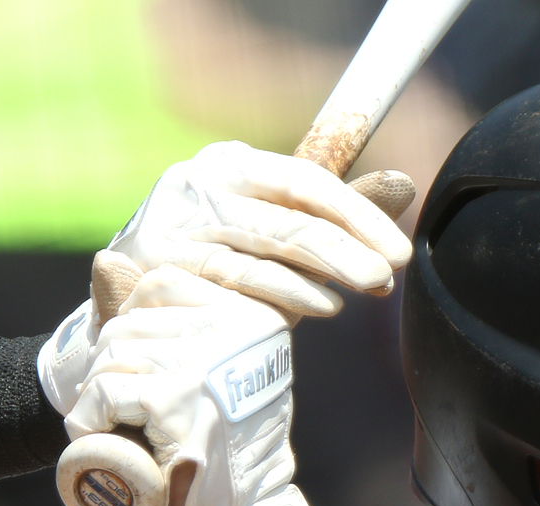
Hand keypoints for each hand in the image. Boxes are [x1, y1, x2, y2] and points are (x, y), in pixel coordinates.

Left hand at [52, 266, 324, 505]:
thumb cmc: (219, 449)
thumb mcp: (206, 372)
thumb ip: (163, 318)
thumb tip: (103, 259)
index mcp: (252, 317)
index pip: (163, 283)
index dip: (133, 323)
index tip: (143, 373)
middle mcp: (238, 331)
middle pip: (131, 321)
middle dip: (112, 366)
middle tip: (121, 411)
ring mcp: (208, 365)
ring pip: (114, 352)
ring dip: (99, 394)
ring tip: (113, 427)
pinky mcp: (178, 402)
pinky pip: (108, 390)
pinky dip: (91, 418)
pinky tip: (99, 439)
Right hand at [107, 140, 412, 320]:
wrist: (136, 304)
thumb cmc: (221, 262)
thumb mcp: (279, 233)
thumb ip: (335, 215)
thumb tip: (403, 186)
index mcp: (232, 164)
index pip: (306, 179)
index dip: (358, 212)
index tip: (399, 251)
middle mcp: (199, 184)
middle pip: (287, 216)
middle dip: (344, 249)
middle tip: (388, 275)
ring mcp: (175, 225)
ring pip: (260, 250)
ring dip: (317, 276)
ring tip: (363, 290)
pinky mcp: (159, 268)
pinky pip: (232, 284)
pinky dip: (280, 297)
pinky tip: (320, 308)